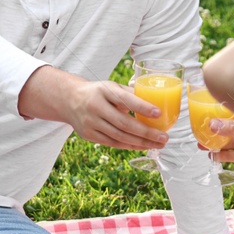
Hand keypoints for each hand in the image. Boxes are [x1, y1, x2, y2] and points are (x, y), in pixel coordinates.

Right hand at [19, 66, 167, 149]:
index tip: (158, 113)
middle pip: (123, 123)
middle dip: (146, 132)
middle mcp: (95, 107)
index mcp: (104, 91)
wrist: (70, 100)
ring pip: (119, 137)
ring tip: (158, 144)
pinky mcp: (89, 135)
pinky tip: (144, 146)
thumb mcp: (112, 87)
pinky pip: (113, 143)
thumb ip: (131, 94)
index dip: (142, 107)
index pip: (125, 100)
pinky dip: (130, 146)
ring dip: (141, 143)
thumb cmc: (99, 92)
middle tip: (164, 137)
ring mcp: (90, 123)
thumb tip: (157, 101)